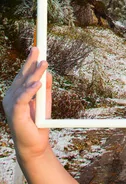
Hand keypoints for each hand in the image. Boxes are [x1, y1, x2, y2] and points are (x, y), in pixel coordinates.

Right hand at [1, 47, 51, 161]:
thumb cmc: (39, 122)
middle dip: (30, 61)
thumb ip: (46, 87)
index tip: (36, 47)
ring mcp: (12, 104)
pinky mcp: (15, 114)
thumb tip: (48, 72)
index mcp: (18, 92)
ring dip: (34, 74)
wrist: (35, 144)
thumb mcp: (45, 100)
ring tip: (44, 63)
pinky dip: (30, 91)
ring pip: (24, 85)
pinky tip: (37, 84)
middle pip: (22, 75)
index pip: (23, 73)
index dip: (29, 60)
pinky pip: (22, 99)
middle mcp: (12, 96)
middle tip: (38, 48)